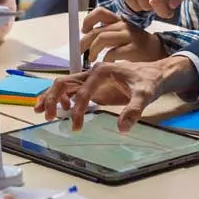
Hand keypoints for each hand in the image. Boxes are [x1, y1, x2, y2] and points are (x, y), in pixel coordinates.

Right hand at [34, 57, 196, 131]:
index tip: (76, 126)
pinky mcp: (93, 86)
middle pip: (64, 82)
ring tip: (41, 111)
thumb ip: (134, 110)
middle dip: (52, 98)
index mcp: (102, 71)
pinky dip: (60, 98)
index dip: (78, 109)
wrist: (156, 74)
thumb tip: (122, 128)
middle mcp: (92, 72)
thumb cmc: (149, 82)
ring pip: (64, 85)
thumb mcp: (145, 95)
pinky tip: (60, 110)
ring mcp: (91, 79)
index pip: (83, 91)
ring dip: (51, 96)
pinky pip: (71, 90)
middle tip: (47, 115)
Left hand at [79, 8, 167, 62]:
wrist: (158, 51)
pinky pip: (112, 53)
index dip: (88, 20)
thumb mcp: (122, 34)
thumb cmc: (136, 44)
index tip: (83, 31)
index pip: (100, 12)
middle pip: (97, 30)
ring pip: (102, 38)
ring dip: (93, 50)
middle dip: (84, 42)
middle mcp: (123, 26)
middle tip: (80, 52)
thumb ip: (107, 33)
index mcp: (119, 21)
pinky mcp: (133, 48)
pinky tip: (107, 64)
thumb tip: (85, 39)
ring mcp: (129, 36)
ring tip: (91, 59)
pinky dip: (106, 60)